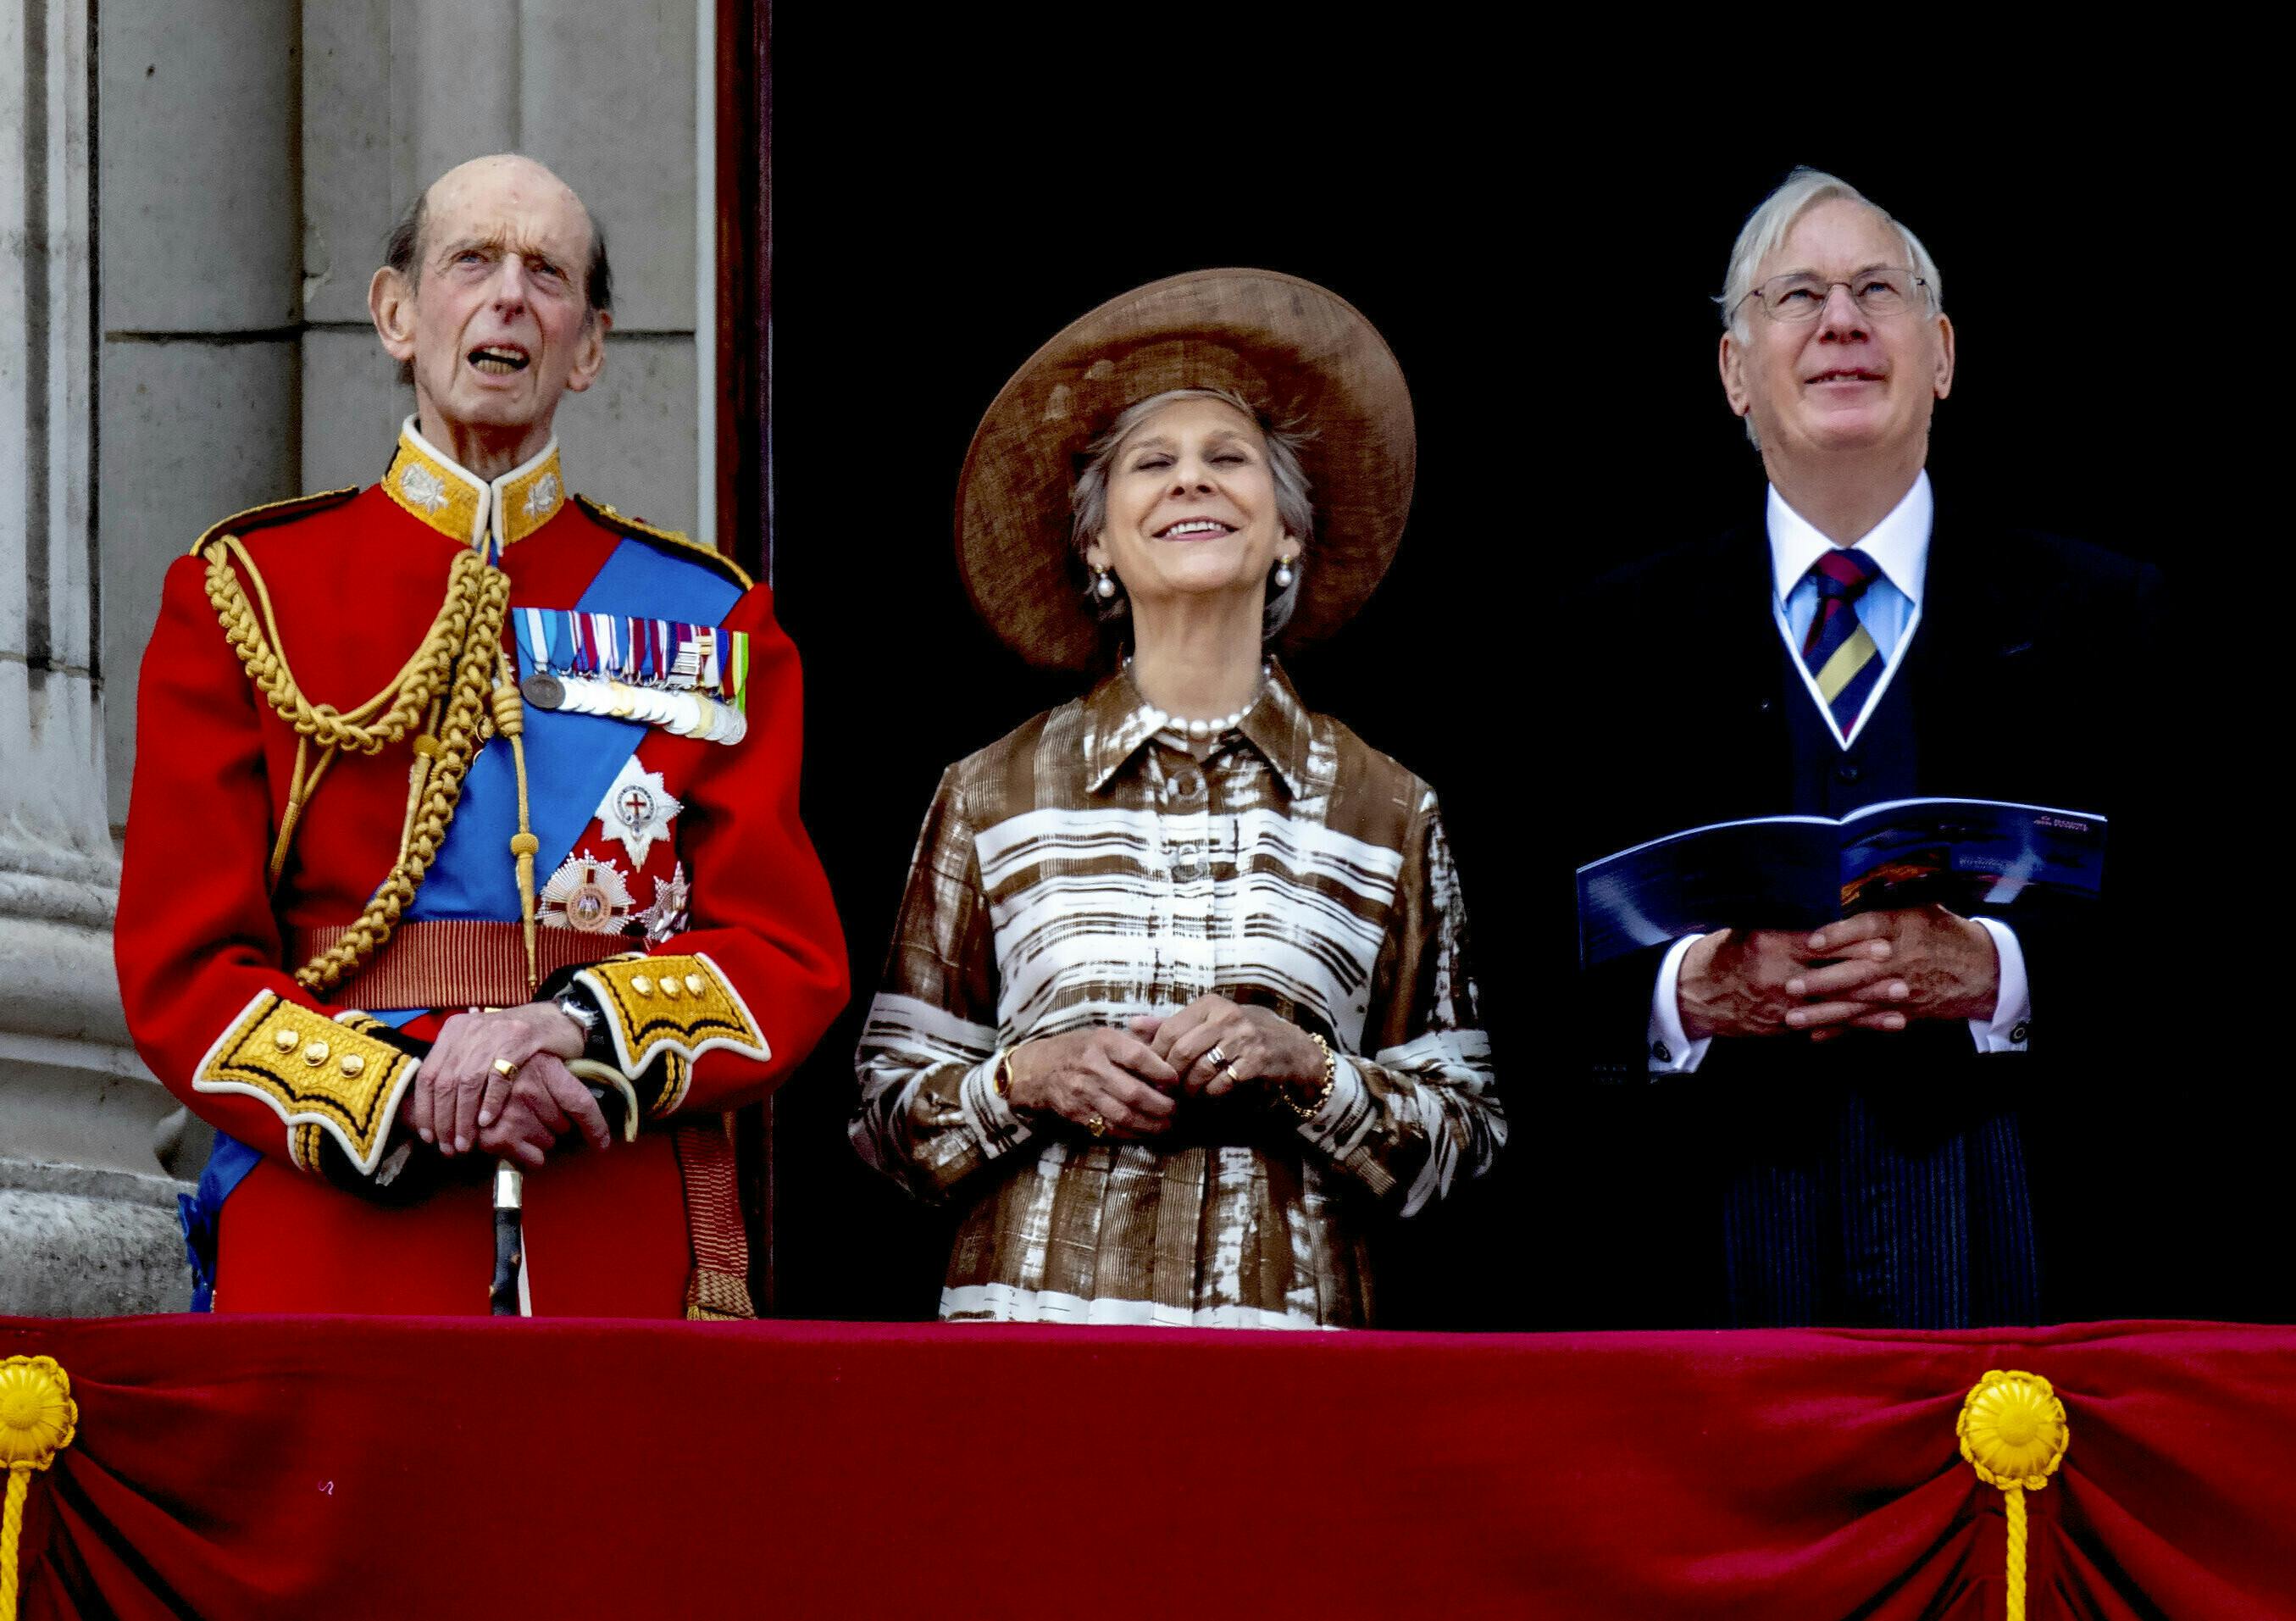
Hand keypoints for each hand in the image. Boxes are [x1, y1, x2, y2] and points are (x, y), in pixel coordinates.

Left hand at [402, 1003, 609, 1165]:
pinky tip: (488, 1121)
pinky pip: (498, 1075)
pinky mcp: (520, 1038)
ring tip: (466, 1142)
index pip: (427, 1075)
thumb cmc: (516, 1041)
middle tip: (450, 1147)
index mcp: (454, 1031)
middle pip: (445, 1082)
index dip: (425, 1109)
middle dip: (444, 1120)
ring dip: (464, 1117)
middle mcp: (470, 1029)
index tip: (428, 1136)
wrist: (557, 1019)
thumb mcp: (480, 1046)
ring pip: (467, 1082)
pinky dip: (490, 1101)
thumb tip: (435, 1106)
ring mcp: (495, 1032)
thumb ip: (457, 1067)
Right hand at [1005, 1027, 1179, 1138]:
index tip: (1176, 1080)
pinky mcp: (1078, 1114)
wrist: (1037, 1070)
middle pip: (1134, 1092)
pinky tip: (1145, 1132)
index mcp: (1103, 1042)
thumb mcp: (1104, 1035)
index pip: (1138, 1057)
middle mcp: (1093, 1067)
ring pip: (1124, 1115)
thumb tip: (1171, 1051)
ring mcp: (1084, 1093)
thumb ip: (1137, 1041)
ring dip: (1150, 1124)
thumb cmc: (1079, 1049)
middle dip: (1161, 1105)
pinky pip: (1110, 1128)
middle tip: (1176, 1109)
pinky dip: (1131, 1134)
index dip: (1162, 1071)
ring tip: (1167, 1125)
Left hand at [1146, 995, 1324, 1100]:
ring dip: (1190, 1088)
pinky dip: (1211, 1093)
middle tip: (1169, 1088)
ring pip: (1201, 1070)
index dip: (1157, 1055)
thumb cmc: (1240, 1033)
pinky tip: (1211, 1093)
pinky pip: (1222, 1083)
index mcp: (1210, 1004)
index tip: (1155, 1071)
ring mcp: (1244, 1038)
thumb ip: (1169, 1024)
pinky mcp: (1257, 1060)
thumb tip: (1132, 1024)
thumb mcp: (1207, 1021)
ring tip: (1189, 1093)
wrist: (1290, 1046)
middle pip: (1182, 1052)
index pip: (1169, 1030)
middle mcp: (1226, 1017)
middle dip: (1172, 1076)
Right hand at [1677, 925, 1897, 1041]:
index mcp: (1768, 946)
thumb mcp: (1750, 929)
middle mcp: (1776, 978)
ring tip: (1902, 998)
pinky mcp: (1784, 1025)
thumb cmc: (1729, 952)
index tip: (1880, 939)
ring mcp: (1780, 1005)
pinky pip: (1827, 1024)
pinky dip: (1858, 1024)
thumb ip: (1785, 923)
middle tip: (1901, 973)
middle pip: (1830, 978)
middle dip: (1868, 978)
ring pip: (1833, 1006)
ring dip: (1870, 1004)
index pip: (1817, 945)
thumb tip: (1822, 906)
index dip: (1850, 945)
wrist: (1699, 994)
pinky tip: (1886, 1022)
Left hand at [1796, 905, 1998, 1040]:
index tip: (1811, 942)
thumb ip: (1884, 911)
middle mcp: (1899, 960)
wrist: (1985, 970)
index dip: (1839, 935)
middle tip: (1790, 986)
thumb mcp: (1921, 910)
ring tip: (1792, 1018)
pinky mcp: (1904, 1011)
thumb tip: (1844, 903)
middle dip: (1822, 981)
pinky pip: (1870, 1022)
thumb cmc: (1945, 933)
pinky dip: (1844, 1030)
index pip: (1867, 929)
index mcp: (1903, 928)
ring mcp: (1901, 990)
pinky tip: (1817, 1035)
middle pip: (1857, 971)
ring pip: (1858, 1003)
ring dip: (1824, 1012)